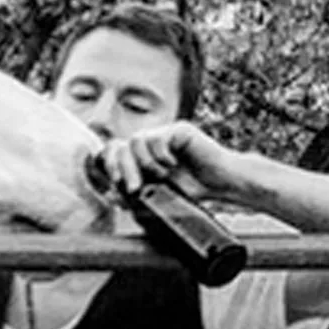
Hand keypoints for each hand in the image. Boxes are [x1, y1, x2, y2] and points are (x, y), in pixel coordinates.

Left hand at [96, 123, 246, 201]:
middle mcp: (149, 144)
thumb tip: (109, 194)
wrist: (220, 185)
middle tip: (136, 188)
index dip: (109, 164)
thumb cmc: (190, 192)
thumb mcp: (155, 198)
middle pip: (121, 146)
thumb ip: (134, 196)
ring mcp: (164, 135)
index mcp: (140, 158)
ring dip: (145, 163)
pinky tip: (173, 164)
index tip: (115, 182)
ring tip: (162, 176)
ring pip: (136, 140)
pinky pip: (158, 138)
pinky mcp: (178, 130)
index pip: (113, 152)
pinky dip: (161, 155)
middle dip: (125, 169)